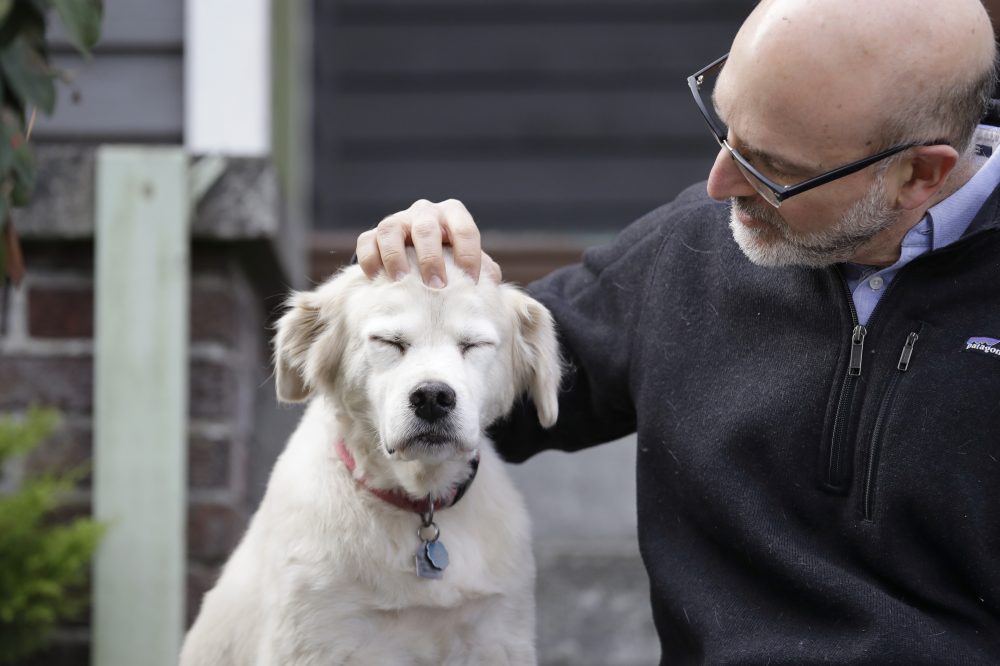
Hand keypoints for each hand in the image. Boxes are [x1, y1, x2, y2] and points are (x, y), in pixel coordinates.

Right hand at [356, 199, 500, 286]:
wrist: (419, 259)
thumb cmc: (453, 261)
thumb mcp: (469, 261)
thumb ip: (483, 269)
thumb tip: (489, 284)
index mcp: (453, 214)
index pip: (464, 229)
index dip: (469, 255)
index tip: (471, 282)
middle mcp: (424, 212)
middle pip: (426, 228)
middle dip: (431, 258)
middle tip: (437, 286)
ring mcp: (397, 221)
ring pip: (391, 230)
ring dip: (395, 256)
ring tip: (401, 281)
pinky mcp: (372, 234)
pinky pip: (367, 241)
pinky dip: (370, 259)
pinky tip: (376, 279)